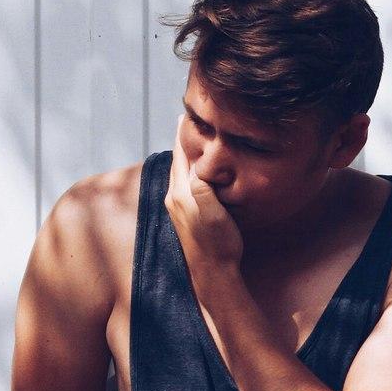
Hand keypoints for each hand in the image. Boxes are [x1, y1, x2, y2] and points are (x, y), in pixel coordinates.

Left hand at [164, 113, 243, 281]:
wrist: (213, 274)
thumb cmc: (217, 243)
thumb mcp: (212, 211)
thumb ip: (201, 186)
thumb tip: (196, 165)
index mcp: (180, 193)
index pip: (180, 156)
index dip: (183, 136)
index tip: (184, 116)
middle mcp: (175, 198)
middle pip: (178, 163)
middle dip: (183, 143)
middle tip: (190, 125)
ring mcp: (179, 208)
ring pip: (181, 174)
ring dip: (186, 158)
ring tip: (193, 144)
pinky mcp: (185, 217)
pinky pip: (185, 186)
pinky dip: (190, 173)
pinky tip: (197, 174)